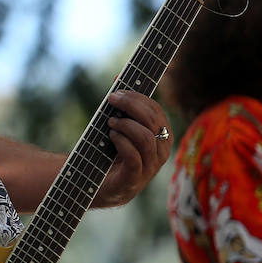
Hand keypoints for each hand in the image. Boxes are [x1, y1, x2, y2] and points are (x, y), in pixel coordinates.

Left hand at [94, 90, 172, 206]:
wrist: (99, 185)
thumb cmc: (110, 152)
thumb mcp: (117, 126)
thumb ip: (121, 106)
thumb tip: (117, 77)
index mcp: (161, 136)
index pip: (157, 111)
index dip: (138, 98)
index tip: (116, 91)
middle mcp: (161, 151)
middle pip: (154, 121)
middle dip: (131, 106)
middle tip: (111, 101)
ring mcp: (150, 166)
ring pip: (146, 138)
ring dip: (125, 125)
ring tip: (110, 123)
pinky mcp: (134, 178)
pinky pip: (134, 156)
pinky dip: (121, 142)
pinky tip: (111, 137)